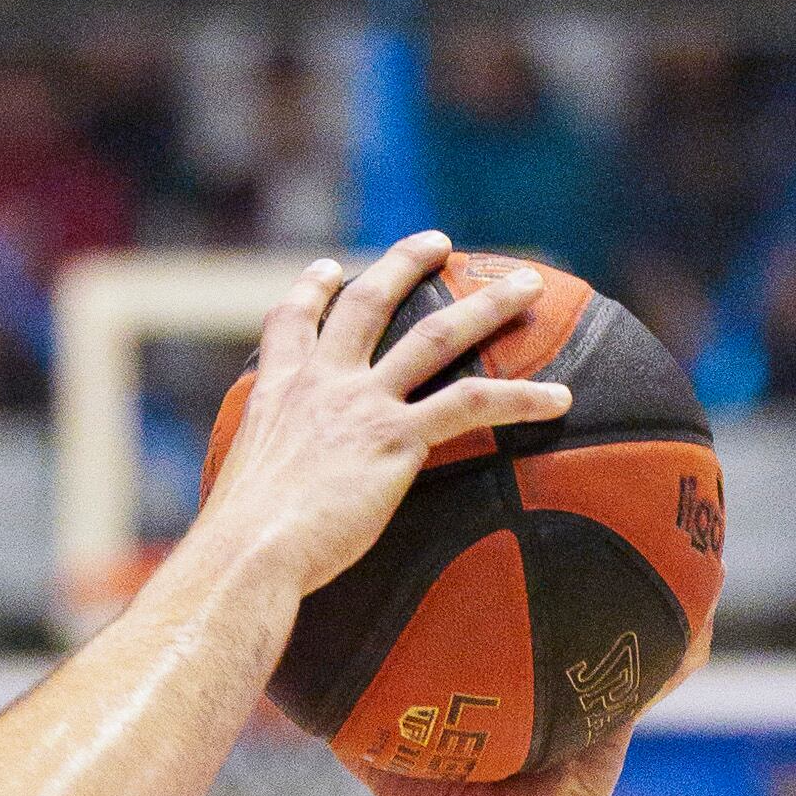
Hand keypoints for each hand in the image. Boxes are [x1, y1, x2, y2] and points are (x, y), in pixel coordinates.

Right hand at [198, 232, 571, 599]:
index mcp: (275, 394)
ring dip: (488, 305)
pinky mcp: (397, 439)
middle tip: (438, 242)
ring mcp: (362, 405)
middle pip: (368, 303)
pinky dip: (523, 398)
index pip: (288, 323)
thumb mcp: (237, 496)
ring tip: (528, 285)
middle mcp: (320, 384)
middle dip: (405, 263)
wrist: (246, 552)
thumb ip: (263, 489)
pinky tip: (561, 400)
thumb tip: (260, 531)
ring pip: (437, 335)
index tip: (327, 269)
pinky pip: (474, 404)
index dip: (310, 290)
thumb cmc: (234, 547)